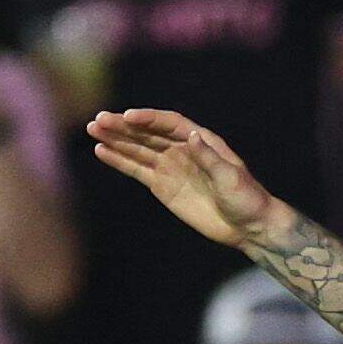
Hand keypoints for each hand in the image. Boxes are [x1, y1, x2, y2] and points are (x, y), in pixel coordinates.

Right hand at [88, 107, 287, 247]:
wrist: (249, 227)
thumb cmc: (246, 199)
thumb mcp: (231, 177)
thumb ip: (209, 158)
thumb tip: (192, 136)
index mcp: (202, 141)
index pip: (169, 123)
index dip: (148, 118)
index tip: (128, 117)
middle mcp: (182, 149)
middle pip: (148, 133)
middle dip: (123, 126)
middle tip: (99, 120)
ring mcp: (171, 166)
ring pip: (138, 148)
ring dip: (116, 139)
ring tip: (93, 130)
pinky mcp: (162, 185)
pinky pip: (137, 169)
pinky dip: (119, 160)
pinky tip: (101, 151)